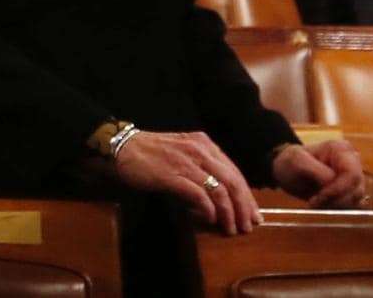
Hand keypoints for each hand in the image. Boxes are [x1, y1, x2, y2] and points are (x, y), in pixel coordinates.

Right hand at [111, 130, 260, 234]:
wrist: (119, 146)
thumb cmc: (149, 152)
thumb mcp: (182, 151)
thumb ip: (201, 166)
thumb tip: (220, 194)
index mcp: (204, 143)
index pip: (235, 172)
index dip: (247, 196)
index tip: (253, 215)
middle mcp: (199, 150)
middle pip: (232, 182)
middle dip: (243, 208)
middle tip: (247, 227)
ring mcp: (185, 162)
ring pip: (219, 190)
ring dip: (229, 213)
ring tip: (230, 229)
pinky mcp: (172, 174)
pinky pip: (199, 195)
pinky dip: (208, 209)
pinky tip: (209, 219)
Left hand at [271, 140, 366, 208]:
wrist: (287, 170)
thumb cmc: (290, 162)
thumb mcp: (296, 162)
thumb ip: (317, 171)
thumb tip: (333, 182)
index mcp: (341, 150)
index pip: (352, 175)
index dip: (338, 190)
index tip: (319, 197)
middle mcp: (353, 162)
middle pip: (356, 189)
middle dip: (336, 200)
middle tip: (315, 203)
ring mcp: (354, 177)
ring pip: (355, 200)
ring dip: (335, 205)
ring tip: (315, 202)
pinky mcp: (351, 190)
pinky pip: (351, 205)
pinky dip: (336, 208)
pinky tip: (321, 204)